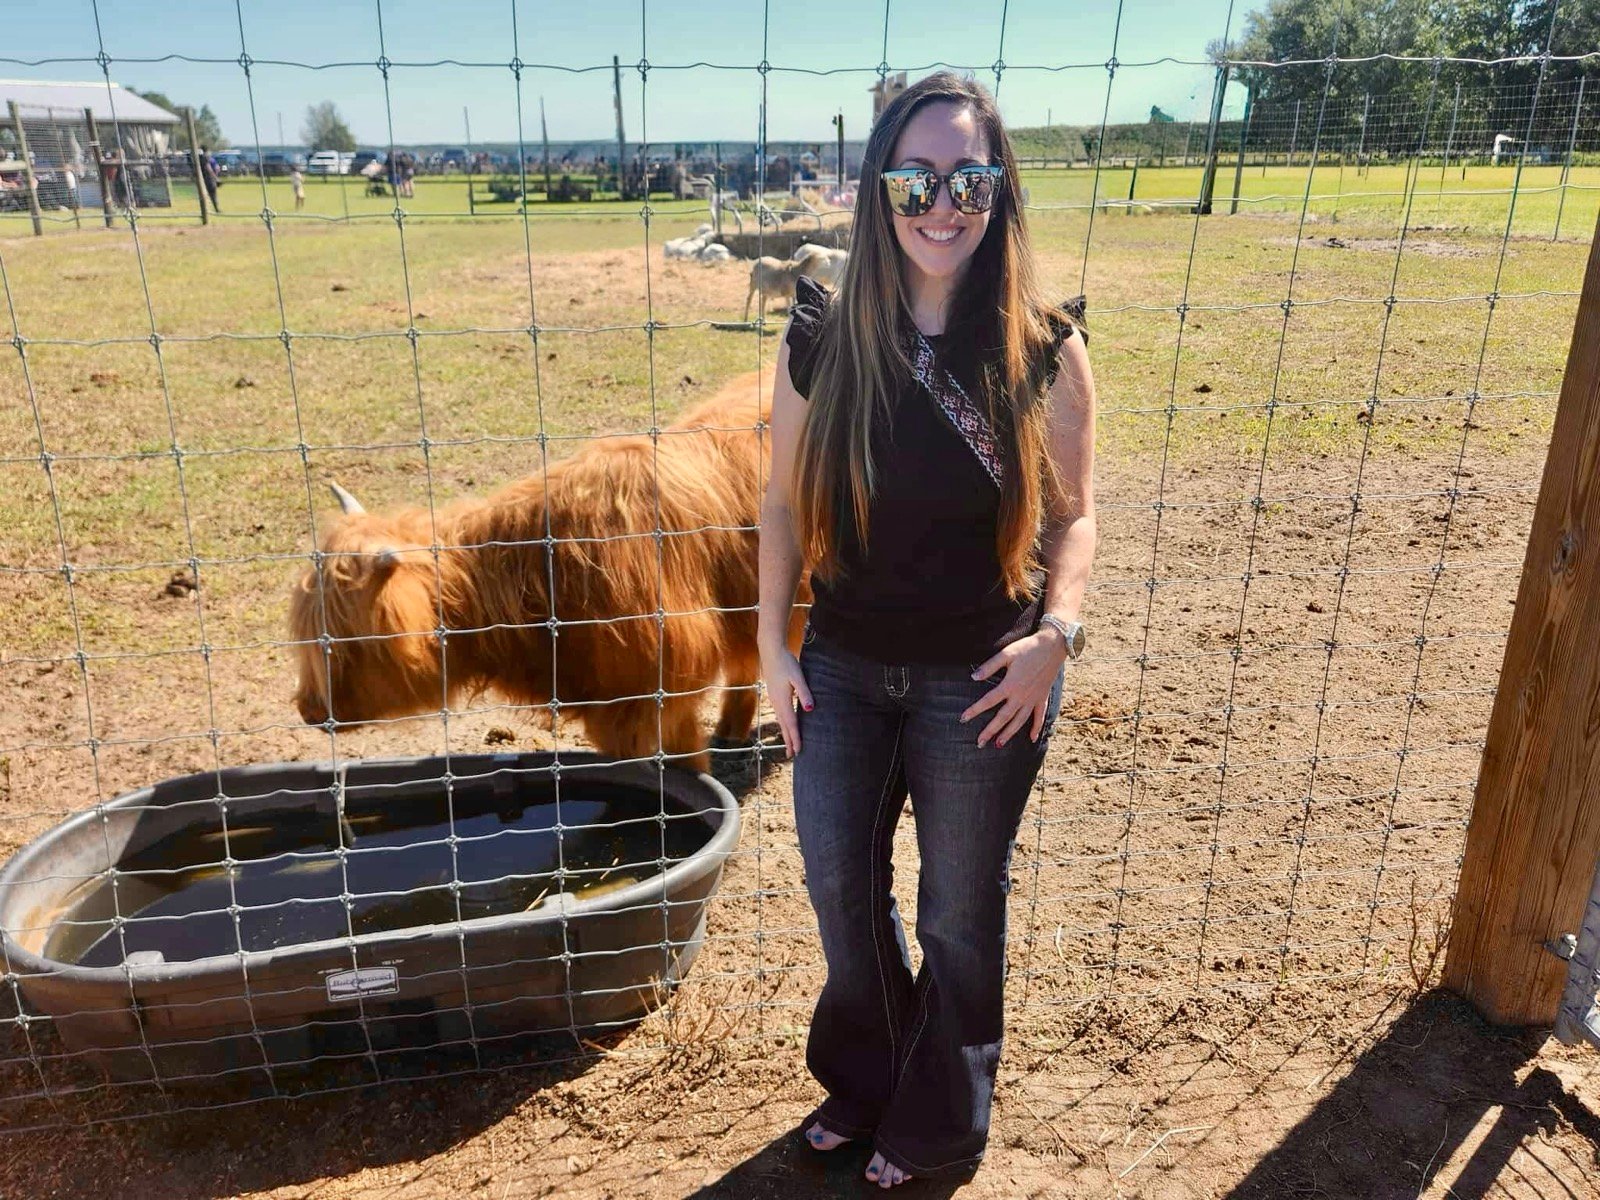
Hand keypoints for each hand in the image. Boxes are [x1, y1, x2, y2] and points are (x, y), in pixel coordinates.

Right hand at [760, 642, 812, 758]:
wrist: (771, 651)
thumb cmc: (786, 662)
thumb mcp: (798, 677)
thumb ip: (804, 693)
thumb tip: (810, 709)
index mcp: (783, 701)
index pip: (792, 724)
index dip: (796, 739)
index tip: (798, 752)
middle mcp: (777, 703)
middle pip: (784, 726)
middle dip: (789, 741)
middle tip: (792, 756)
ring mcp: (774, 699)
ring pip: (781, 721)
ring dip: (785, 733)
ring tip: (789, 744)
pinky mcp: (774, 695)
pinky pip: (779, 714)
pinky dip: (783, 724)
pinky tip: (786, 724)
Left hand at [961, 631, 1066, 747]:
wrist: (1052, 646)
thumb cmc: (1028, 648)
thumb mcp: (1007, 653)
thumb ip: (990, 666)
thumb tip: (973, 677)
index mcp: (1010, 685)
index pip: (988, 701)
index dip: (974, 710)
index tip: (963, 719)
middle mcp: (1021, 696)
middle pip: (1003, 717)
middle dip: (990, 731)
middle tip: (979, 743)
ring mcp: (1033, 699)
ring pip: (1019, 721)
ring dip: (1009, 734)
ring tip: (998, 744)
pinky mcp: (1042, 698)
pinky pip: (1039, 717)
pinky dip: (1036, 728)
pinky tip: (1032, 739)